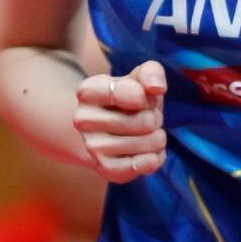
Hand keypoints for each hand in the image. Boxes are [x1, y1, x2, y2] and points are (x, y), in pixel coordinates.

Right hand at [74, 60, 167, 183]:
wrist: (105, 127)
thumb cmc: (128, 97)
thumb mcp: (138, 77)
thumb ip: (151, 72)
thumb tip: (157, 88)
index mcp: (88, 91)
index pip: (134, 93)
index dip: (149, 97)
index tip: (144, 97)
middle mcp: (83, 119)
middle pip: (145, 121)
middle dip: (155, 117)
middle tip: (146, 116)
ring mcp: (91, 146)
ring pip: (147, 143)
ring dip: (157, 138)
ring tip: (146, 133)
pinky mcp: (102, 168)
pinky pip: (139, 167)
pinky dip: (154, 160)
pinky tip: (152, 153)